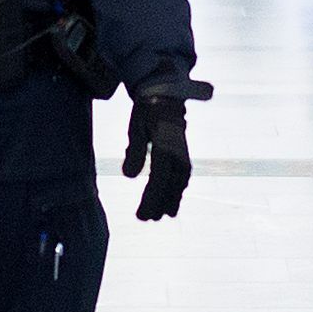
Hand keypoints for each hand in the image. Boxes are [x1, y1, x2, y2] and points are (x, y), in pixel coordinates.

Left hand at [121, 90, 191, 221]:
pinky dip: (179, 188)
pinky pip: (183, 174)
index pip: (159, 178)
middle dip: (162, 202)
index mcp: (165, 144)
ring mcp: (183, 151)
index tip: (142, 215)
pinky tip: (174, 198)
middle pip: (172, 183)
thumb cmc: (147, 109)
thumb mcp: (136, 126)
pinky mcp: (183, 151)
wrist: (165, 92)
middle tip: (149, 219)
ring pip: (181, 180)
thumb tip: (129, 177)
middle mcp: (178, 150)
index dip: (151, 199)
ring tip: (165, 215)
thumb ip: (134, 151)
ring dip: (173, 198)